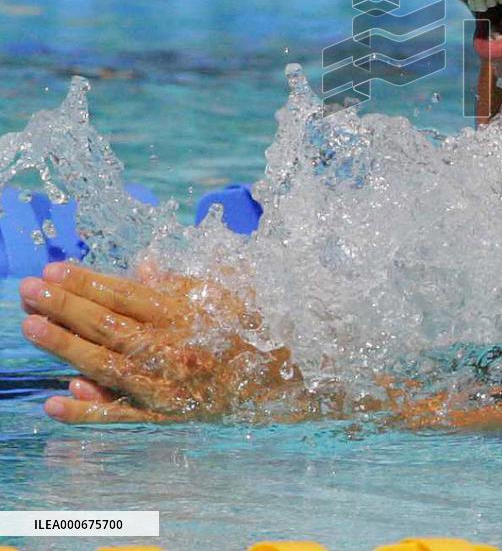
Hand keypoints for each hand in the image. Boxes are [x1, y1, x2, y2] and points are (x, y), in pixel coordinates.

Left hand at [20, 261, 300, 422]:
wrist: (293, 371)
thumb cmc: (263, 320)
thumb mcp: (231, 287)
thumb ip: (183, 280)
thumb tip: (144, 269)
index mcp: (188, 312)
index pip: (126, 293)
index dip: (88, 281)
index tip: (55, 269)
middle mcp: (173, 347)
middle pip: (108, 325)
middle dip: (65, 306)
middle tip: (28, 290)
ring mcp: (168, 383)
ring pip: (105, 364)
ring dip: (64, 346)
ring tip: (30, 327)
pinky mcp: (170, 412)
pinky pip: (123, 413)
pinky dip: (88, 409)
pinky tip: (55, 401)